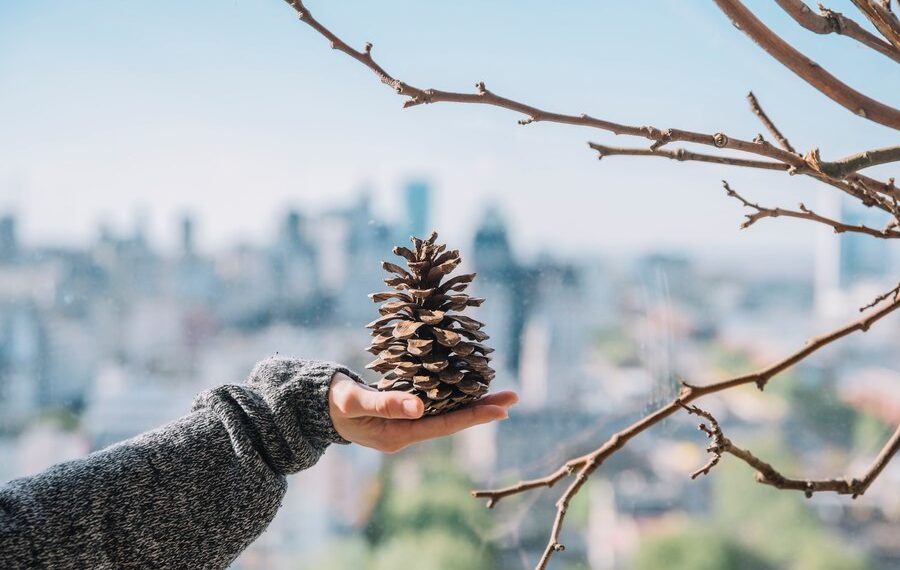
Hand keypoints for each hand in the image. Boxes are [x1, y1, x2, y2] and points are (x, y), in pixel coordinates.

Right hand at [328, 372, 517, 452]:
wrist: (313, 406)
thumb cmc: (331, 403)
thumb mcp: (354, 402)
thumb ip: (384, 403)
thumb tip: (420, 407)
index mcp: (398, 436)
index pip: (444, 426)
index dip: (474, 416)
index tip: (502, 409)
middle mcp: (406, 433)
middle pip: (452, 421)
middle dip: (482, 408)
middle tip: (514, 396)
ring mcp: (405, 424)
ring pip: (446, 412)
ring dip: (472, 401)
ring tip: (500, 391)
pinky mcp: (401, 412)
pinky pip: (435, 404)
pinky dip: (453, 394)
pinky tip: (467, 385)